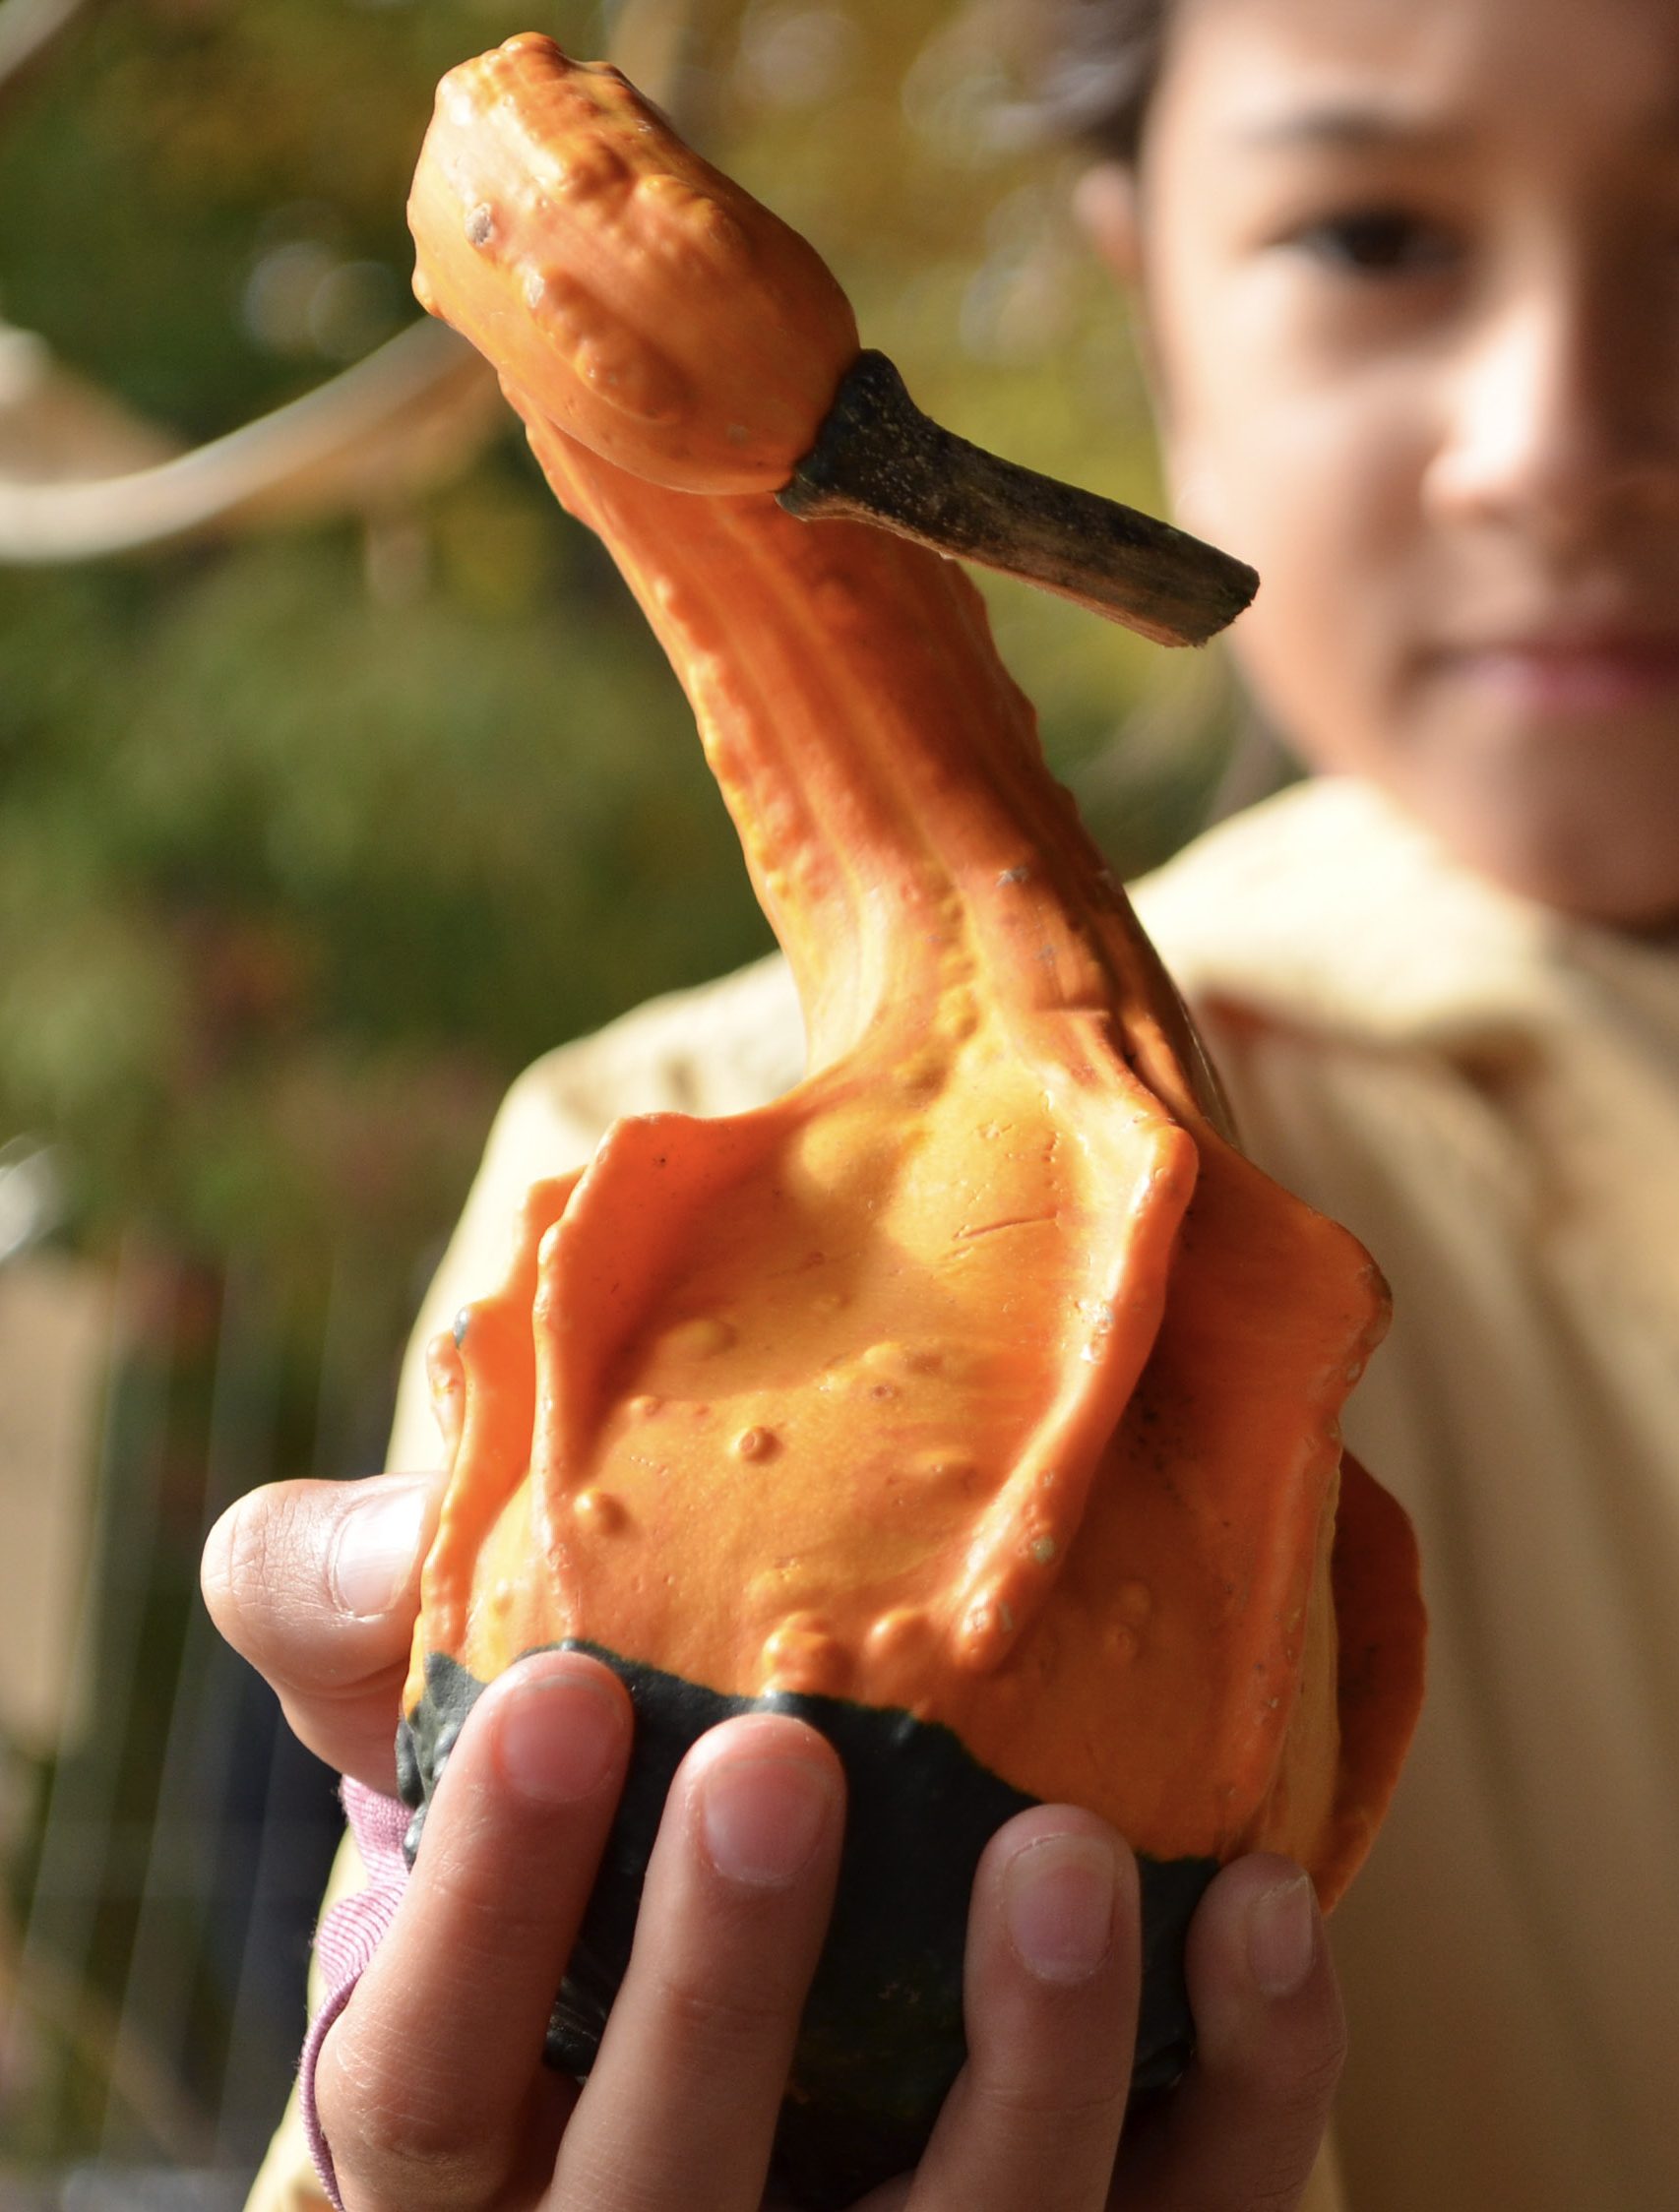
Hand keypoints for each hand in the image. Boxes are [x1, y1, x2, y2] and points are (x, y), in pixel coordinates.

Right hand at [203, 1472, 1345, 2210]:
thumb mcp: (456, 1724)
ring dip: (1023, 2072)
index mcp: (471, 2149)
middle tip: (779, 1758)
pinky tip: (1264, 1907)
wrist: (806, 1903)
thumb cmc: (592, 1815)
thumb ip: (359, 1620)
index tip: (557, 1691)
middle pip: (665, 2203)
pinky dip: (1246, 2091)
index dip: (482, 1907)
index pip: (428, 2093)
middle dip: (718, 1993)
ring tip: (1067, 1851)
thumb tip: (367, 1543)